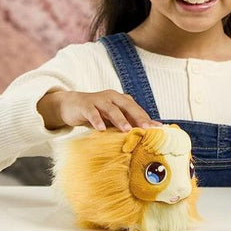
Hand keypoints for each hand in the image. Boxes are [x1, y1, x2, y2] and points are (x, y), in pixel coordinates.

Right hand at [36, 89, 161, 131]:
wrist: (72, 105)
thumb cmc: (97, 114)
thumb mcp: (112, 119)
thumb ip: (127, 123)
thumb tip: (147, 133)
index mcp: (121, 100)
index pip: (137, 109)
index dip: (147, 119)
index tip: (158, 129)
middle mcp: (112, 97)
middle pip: (128, 106)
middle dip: (138, 117)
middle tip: (147, 128)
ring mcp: (99, 100)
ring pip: (111, 108)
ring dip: (120, 119)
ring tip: (127, 130)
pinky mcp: (85, 105)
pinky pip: (92, 112)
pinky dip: (97, 120)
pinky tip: (101, 129)